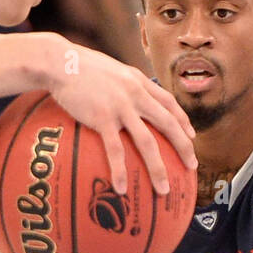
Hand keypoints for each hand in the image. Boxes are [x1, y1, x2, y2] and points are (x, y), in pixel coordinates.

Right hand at [48, 38, 196, 195]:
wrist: (60, 62)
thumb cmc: (80, 66)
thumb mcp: (111, 69)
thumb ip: (124, 83)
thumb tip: (126, 97)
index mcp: (139, 82)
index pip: (169, 103)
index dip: (184, 121)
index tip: (191, 137)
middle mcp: (136, 94)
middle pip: (168, 124)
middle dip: (184, 147)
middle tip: (192, 167)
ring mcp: (121, 107)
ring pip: (147, 142)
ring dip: (158, 169)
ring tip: (164, 190)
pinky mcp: (102, 118)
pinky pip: (115, 150)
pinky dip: (120, 171)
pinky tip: (121, 188)